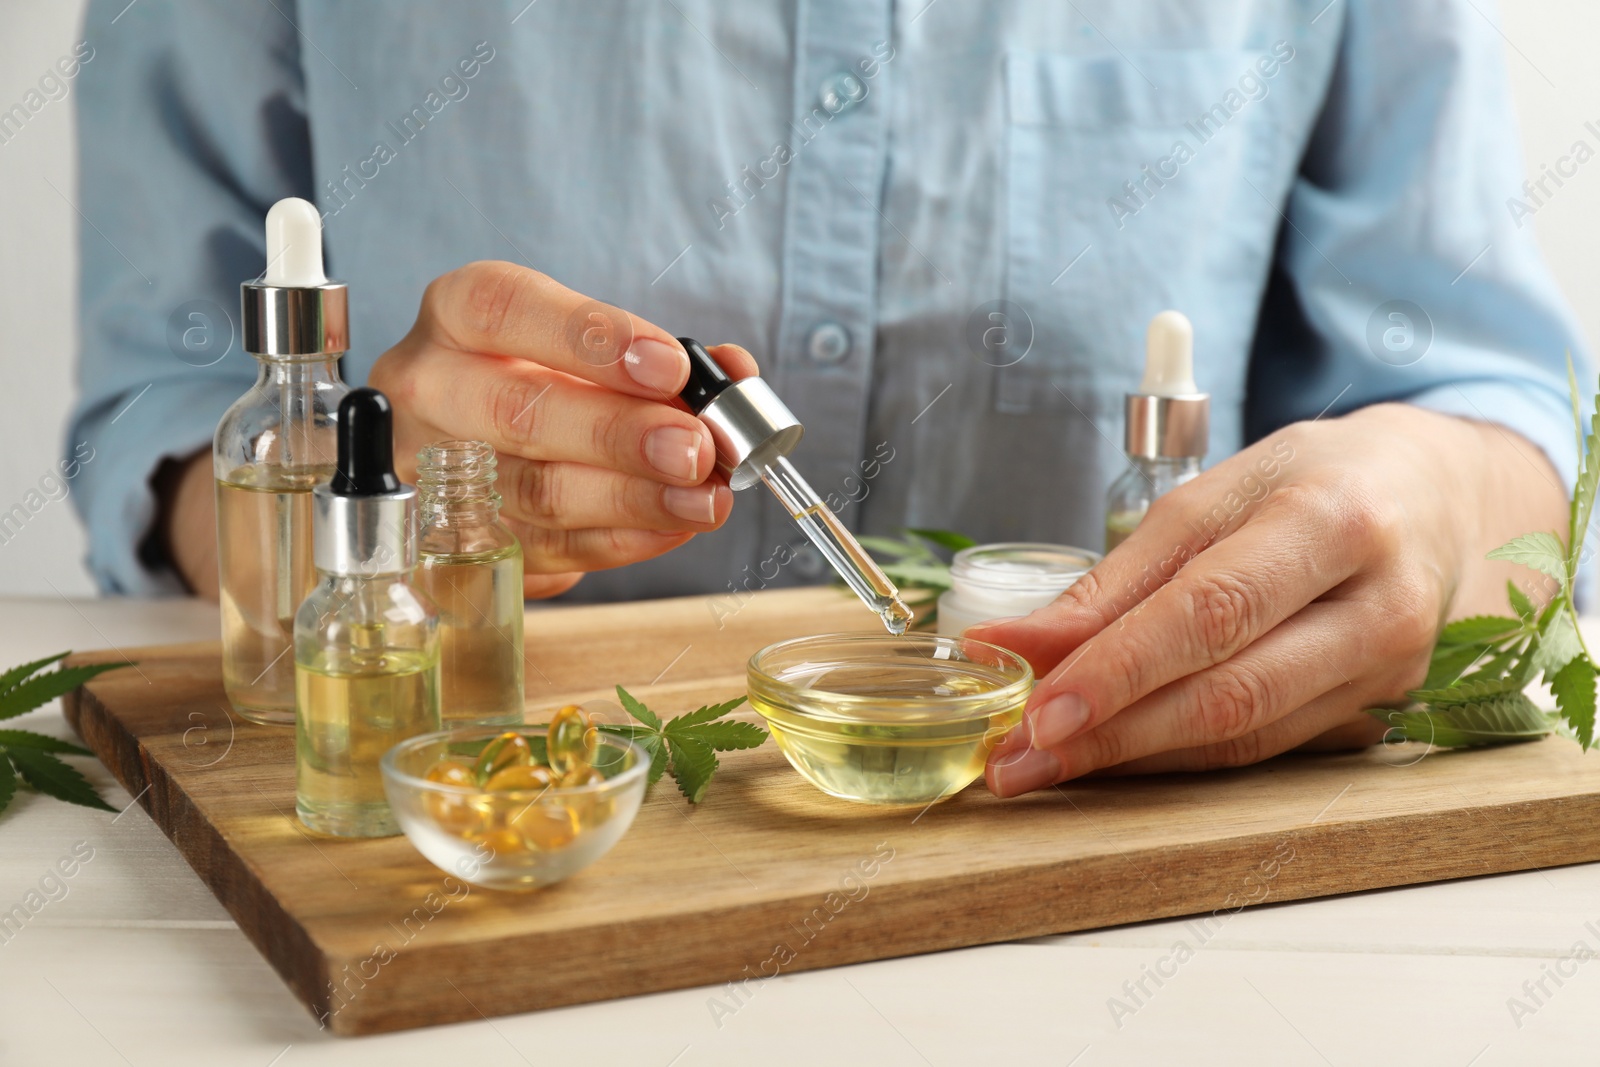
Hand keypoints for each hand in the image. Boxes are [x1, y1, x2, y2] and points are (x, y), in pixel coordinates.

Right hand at [369, 261, 756, 597]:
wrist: (474, 439)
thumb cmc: (542, 375)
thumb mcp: (587, 344)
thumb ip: (661, 357)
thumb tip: (735, 376)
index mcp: (454, 313)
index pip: (506, 309)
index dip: (592, 338)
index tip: (671, 366)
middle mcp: (427, 387)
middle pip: (516, 411)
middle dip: (619, 434)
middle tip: (694, 449)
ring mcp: (431, 470)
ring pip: (532, 490)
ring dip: (632, 499)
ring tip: (703, 499)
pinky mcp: (453, 541)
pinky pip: (542, 548)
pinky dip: (618, 539)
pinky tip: (672, 527)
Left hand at [971, 403, 1566, 795]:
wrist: (1440, 499)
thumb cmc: (1316, 481)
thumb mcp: (1214, 496)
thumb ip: (1118, 578)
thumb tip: (1018, 645)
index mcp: (1334, 521)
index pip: (1211, 612)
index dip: (1118, 669)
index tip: (1034, 707)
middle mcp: (1376, 607)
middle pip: (1229, 693)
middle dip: (1110, 735)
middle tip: (1016, 759)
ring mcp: (1388, 671)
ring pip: (1244, 735)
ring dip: (1131, 759)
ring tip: (1041, 765)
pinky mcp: (1381, 712)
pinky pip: (1262, 747)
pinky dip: (1176, 756)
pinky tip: (1111, 756)